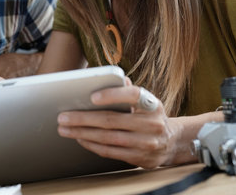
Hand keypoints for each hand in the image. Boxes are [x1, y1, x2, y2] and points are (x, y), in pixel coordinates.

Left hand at [56, 85, 181, 168]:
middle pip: (112, 120)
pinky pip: (111, 152)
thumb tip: (112, 76)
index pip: (132, 95)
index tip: (92, 97)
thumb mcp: (145, 100)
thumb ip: (128, 90)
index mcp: (152, 104)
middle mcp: (152, 123)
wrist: (172, 142)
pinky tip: (80, 138)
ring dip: (83, 133)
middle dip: (83, 118)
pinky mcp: (140, 158)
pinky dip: (93, 145)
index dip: (112, 95)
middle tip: (63, 116)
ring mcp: (147, 143)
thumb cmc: (150, 115)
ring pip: (108, 138)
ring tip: (65, 129)